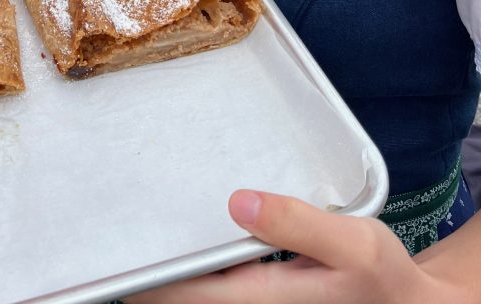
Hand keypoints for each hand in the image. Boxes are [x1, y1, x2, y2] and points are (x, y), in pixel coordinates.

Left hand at [126, 190, 472, 303]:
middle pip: (180, 294)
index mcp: (260, 301)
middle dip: (148, 268)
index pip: (182, 293)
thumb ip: (295, 222)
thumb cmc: (381, 277)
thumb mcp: (352, 243)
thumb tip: (237, 201)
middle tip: (116, 223)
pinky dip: (196, 263)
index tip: (113, 245)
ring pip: (196, 289)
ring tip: (137, 224)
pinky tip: (187, 234)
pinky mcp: (262, 298)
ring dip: (171, 265)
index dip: (143, 276)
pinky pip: (216, 283)